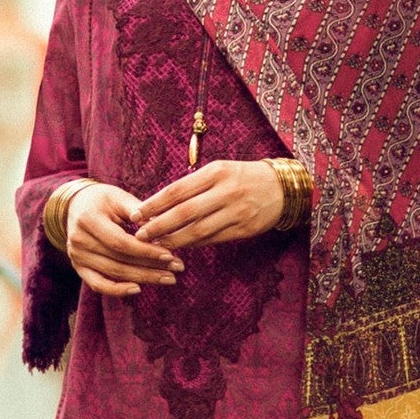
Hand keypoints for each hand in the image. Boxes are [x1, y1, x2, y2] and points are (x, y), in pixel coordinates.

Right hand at [64, 183, 183, 297]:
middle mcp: (78, 240)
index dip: (146, 251)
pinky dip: (117, 290)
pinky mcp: (78, 267)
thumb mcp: (119, 197)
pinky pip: (98, 284)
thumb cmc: (103, 199)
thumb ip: (139, 211)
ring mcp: (76, 256)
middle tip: (177, 269)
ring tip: (168, 278)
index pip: (121, 242)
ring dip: (143, 278)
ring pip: (114, 273)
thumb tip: (163, 225)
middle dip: (151, 267)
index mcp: (88, 219)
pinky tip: (138, 289)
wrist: (76, 205)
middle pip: (119, 260)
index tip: (170, 255)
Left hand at [134, 160, 283, 249]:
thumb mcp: (220, 171)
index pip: (177, 190)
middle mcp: (226, 191)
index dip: (154, 204)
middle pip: (185, 212)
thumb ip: (193, 186)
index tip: (136, 214)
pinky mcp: (244, 229)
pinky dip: (194, 244)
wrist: (283, 188)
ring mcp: (236, 211)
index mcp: (216, 172)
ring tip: (156, 245)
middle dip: (159, 225)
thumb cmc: (243, 177)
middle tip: (140, 235)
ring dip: (174, 240)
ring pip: (198, 230)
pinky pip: (213, 239)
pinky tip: (180, 247)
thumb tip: (159, 206)